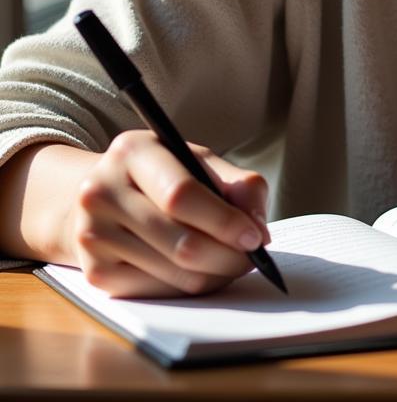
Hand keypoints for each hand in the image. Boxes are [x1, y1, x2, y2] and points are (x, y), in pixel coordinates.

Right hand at [67, 130, 269, 297]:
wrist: (104, 195)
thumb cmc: (164, 176)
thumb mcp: (200, 162)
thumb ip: (240, 185)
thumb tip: (258, 231)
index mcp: (133, 151)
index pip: (181, 194)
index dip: (224, 221)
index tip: (255, 237)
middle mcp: (102, 192)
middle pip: (180, 241)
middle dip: (227, 256)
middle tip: (252, 259)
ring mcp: (92, 234)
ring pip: (172, 272)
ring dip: (214, 274)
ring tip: (232, 263)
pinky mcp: (94, 272)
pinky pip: (156, 291)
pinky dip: (188, 286)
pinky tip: (201, 271)